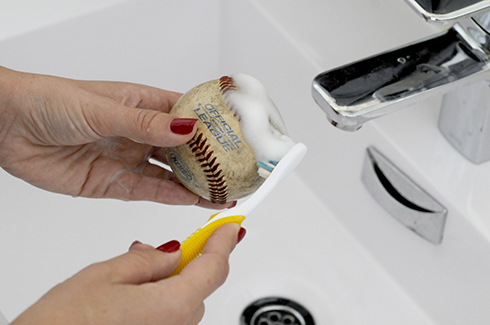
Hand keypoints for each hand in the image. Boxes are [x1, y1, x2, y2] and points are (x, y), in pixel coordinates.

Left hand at [0, 66, 232, 207]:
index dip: (212, 127)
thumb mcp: (104, 109)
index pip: (187, 115)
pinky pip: (148, 192)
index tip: (236, 138)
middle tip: (234, 173)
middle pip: (183, 150)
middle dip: (209, 161)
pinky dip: (171, 197)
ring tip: (222, 192)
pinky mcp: (112, 183)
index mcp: (142, 105)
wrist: (8, 128)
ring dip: (195, 184)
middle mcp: (139, 133)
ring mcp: (127, 159)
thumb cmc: (50, 102)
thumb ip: (146, 124)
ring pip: (169, 175)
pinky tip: (192, 200)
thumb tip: (187, 129)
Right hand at [11, 223, 244, 324]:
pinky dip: (160, 297)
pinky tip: (133, 292)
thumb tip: (170, 252)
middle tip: (168, 245)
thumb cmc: (63, 324)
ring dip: (170, 279)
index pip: (214, 266)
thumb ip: (147, 260)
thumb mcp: (106, 275)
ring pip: (183, 298)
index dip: (224, 241)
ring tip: (134, 272)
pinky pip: (169, 314)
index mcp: (172, 305)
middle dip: (188, 260)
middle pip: (199, 283)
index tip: (231, 227)